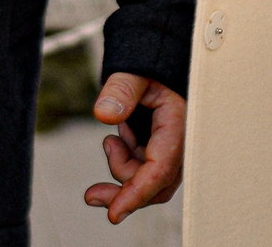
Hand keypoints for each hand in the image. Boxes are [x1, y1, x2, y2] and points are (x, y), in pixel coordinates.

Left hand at [85, 72, 185, 221]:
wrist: (158, 57)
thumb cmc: (151, 62)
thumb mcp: (135, 71)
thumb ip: (121, 89)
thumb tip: (104, 114)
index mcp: (179, 123)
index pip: (160, 169)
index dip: (137, 193)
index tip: (114, 213)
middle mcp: (180, 140)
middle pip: (156, 184)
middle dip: (125, 192)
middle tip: (92, 195)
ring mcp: (170, 147)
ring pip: (147, 179)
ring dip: (122, 170)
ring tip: (111, 141)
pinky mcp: (161, 148)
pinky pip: (143, 169)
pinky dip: (125, 163)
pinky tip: (118, 141)